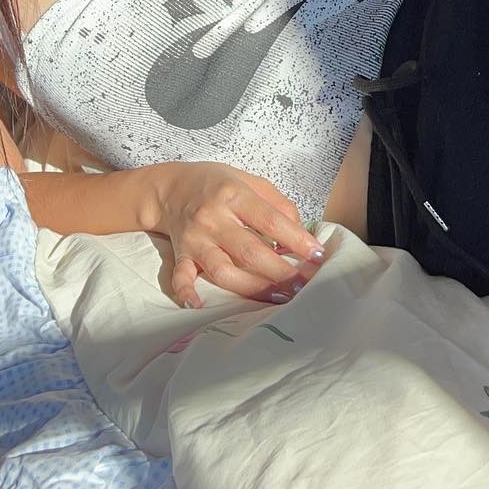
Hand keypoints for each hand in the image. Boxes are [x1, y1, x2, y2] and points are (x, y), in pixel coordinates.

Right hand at [149, 159, 325, 307]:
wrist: (171, 188)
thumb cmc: (217, 184)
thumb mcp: (251, 181)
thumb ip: (278, 204)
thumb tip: (300, 233)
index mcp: (234, 195)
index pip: (270, 220)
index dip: (296, 239)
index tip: (317, 255)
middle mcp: (214, 218)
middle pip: (249, 251)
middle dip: (280, 271)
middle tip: (304, 284)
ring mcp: (196, 238)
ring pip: (222, 270)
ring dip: (251, 287)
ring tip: (278, 297)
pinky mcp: (181, 254)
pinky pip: (181, 276)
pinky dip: (187, 292)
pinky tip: (199, 306)